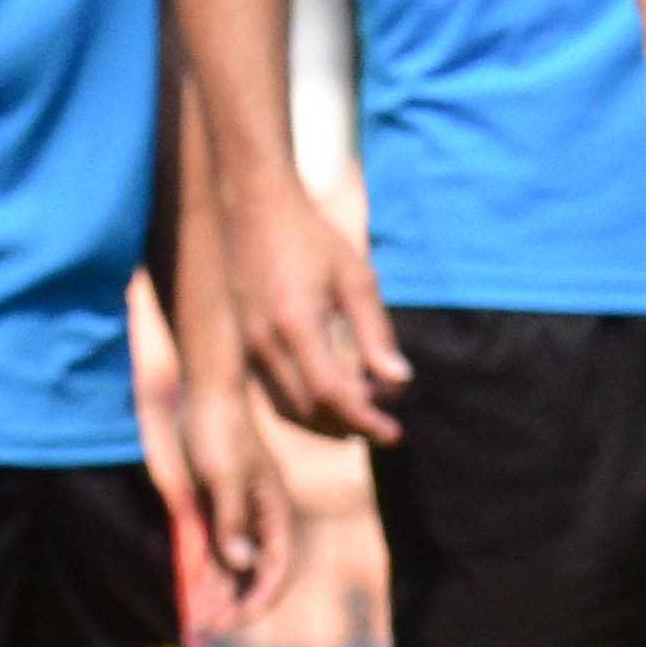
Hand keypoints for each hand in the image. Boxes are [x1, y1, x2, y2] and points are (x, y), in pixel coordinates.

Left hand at [174, 342, 300, 623]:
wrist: (202, 392)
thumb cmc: (219, 430)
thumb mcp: (224, 477)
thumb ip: (232, 521)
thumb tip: (243, 565)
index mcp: (275, 510)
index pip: (279, 566)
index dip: (261, 598)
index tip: (237, 621)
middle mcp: (260, 517)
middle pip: (257, 573)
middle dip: (238, 604)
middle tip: (211, 628)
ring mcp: (237, 513)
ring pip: (233, 565)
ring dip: (220, 593)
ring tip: (200, 619)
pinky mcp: (215, 507)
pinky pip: (213, 548)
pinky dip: (205, 572)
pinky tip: (192, 589)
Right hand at [218, 170, 406, 446]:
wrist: (254, 213)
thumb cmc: (313, 241)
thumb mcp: (356, 279)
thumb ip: (377, 332)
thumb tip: (401, 381)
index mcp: (295, 324)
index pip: (331, 393)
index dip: (365, 420)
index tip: (396, 433)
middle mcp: (264, 343)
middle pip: (309, 411)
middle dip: (351, 426)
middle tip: (388, 427)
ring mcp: (248, 349)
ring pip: (288, 411)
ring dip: (329, 425)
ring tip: (367, 420)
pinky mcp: (244, 349)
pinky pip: (274, 397)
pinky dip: (306, 412)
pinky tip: (336, 404)